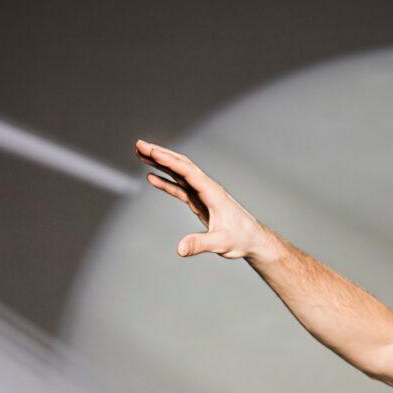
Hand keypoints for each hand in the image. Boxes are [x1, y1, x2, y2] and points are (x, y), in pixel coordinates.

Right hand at [135, 139, 269, 258]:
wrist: (253, 240)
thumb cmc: (241, 239)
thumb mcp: (220, 243)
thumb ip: (199, 244)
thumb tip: (180, 249)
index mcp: (212, 192)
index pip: (188, 171)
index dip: (169, 161)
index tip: (151, 151)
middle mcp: (207, 189)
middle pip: (182, 166)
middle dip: (160, 154)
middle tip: (139, 144)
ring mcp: (203, 194)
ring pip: (179, 174)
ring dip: (161, 163)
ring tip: (140, 153)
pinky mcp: (200, 202)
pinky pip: (180, 188)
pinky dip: (165, 182)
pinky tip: (151, 176)